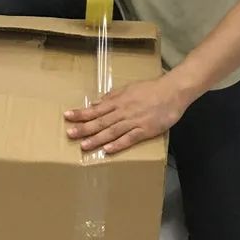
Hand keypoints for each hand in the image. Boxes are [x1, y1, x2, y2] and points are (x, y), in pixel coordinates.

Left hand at [64, 74, 190, 153]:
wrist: (172, 91)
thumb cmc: (150, 89)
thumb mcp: (128, 88)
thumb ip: (112, 97)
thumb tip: (96, 103)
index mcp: (118, 101)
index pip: (95, 109)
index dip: (81, 113)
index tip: (67, 116)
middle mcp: (123, 111)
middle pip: (100, 121)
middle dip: (84, 128)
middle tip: (69, 134)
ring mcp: (134, 121)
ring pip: (112, 131)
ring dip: (97, 138)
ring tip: (84, 146)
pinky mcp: (145, 130)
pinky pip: (129, 138)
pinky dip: (118, 144)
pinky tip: (108, 150)